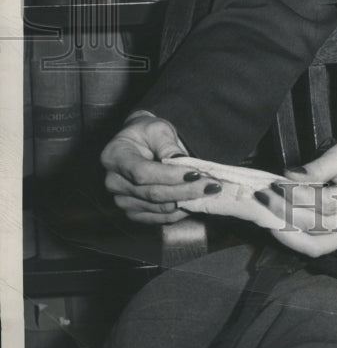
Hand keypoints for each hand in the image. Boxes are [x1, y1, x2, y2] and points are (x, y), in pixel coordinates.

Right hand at [100, 114, 223, 224]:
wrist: (138, 143)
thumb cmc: (147, 133)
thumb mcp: (158, 129)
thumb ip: (168, 146)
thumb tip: (181, 164)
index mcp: (114, 157)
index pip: (142, 173)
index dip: (170, 176)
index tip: (196, 174)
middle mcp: (113, 182)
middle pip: (153, 193)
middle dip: (186, 190)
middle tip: (212, 185)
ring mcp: (122, 200)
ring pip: (159, 207)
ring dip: (187, 202)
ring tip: (208, 192)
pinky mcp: (134, 212)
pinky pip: (159, 217)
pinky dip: (180, 211)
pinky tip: (196, 201)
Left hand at [253, 139, 336, 257]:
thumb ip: (318, 167)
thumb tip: (289, 177)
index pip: (327, 202)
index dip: (298, 195)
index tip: (276, 183)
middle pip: (318, 224)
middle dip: (285, 211)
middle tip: (263, 196)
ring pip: (315, 243)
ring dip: (285, 230)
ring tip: (264, 214)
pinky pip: (317, 247)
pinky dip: (294, 240)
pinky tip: (277, 226)